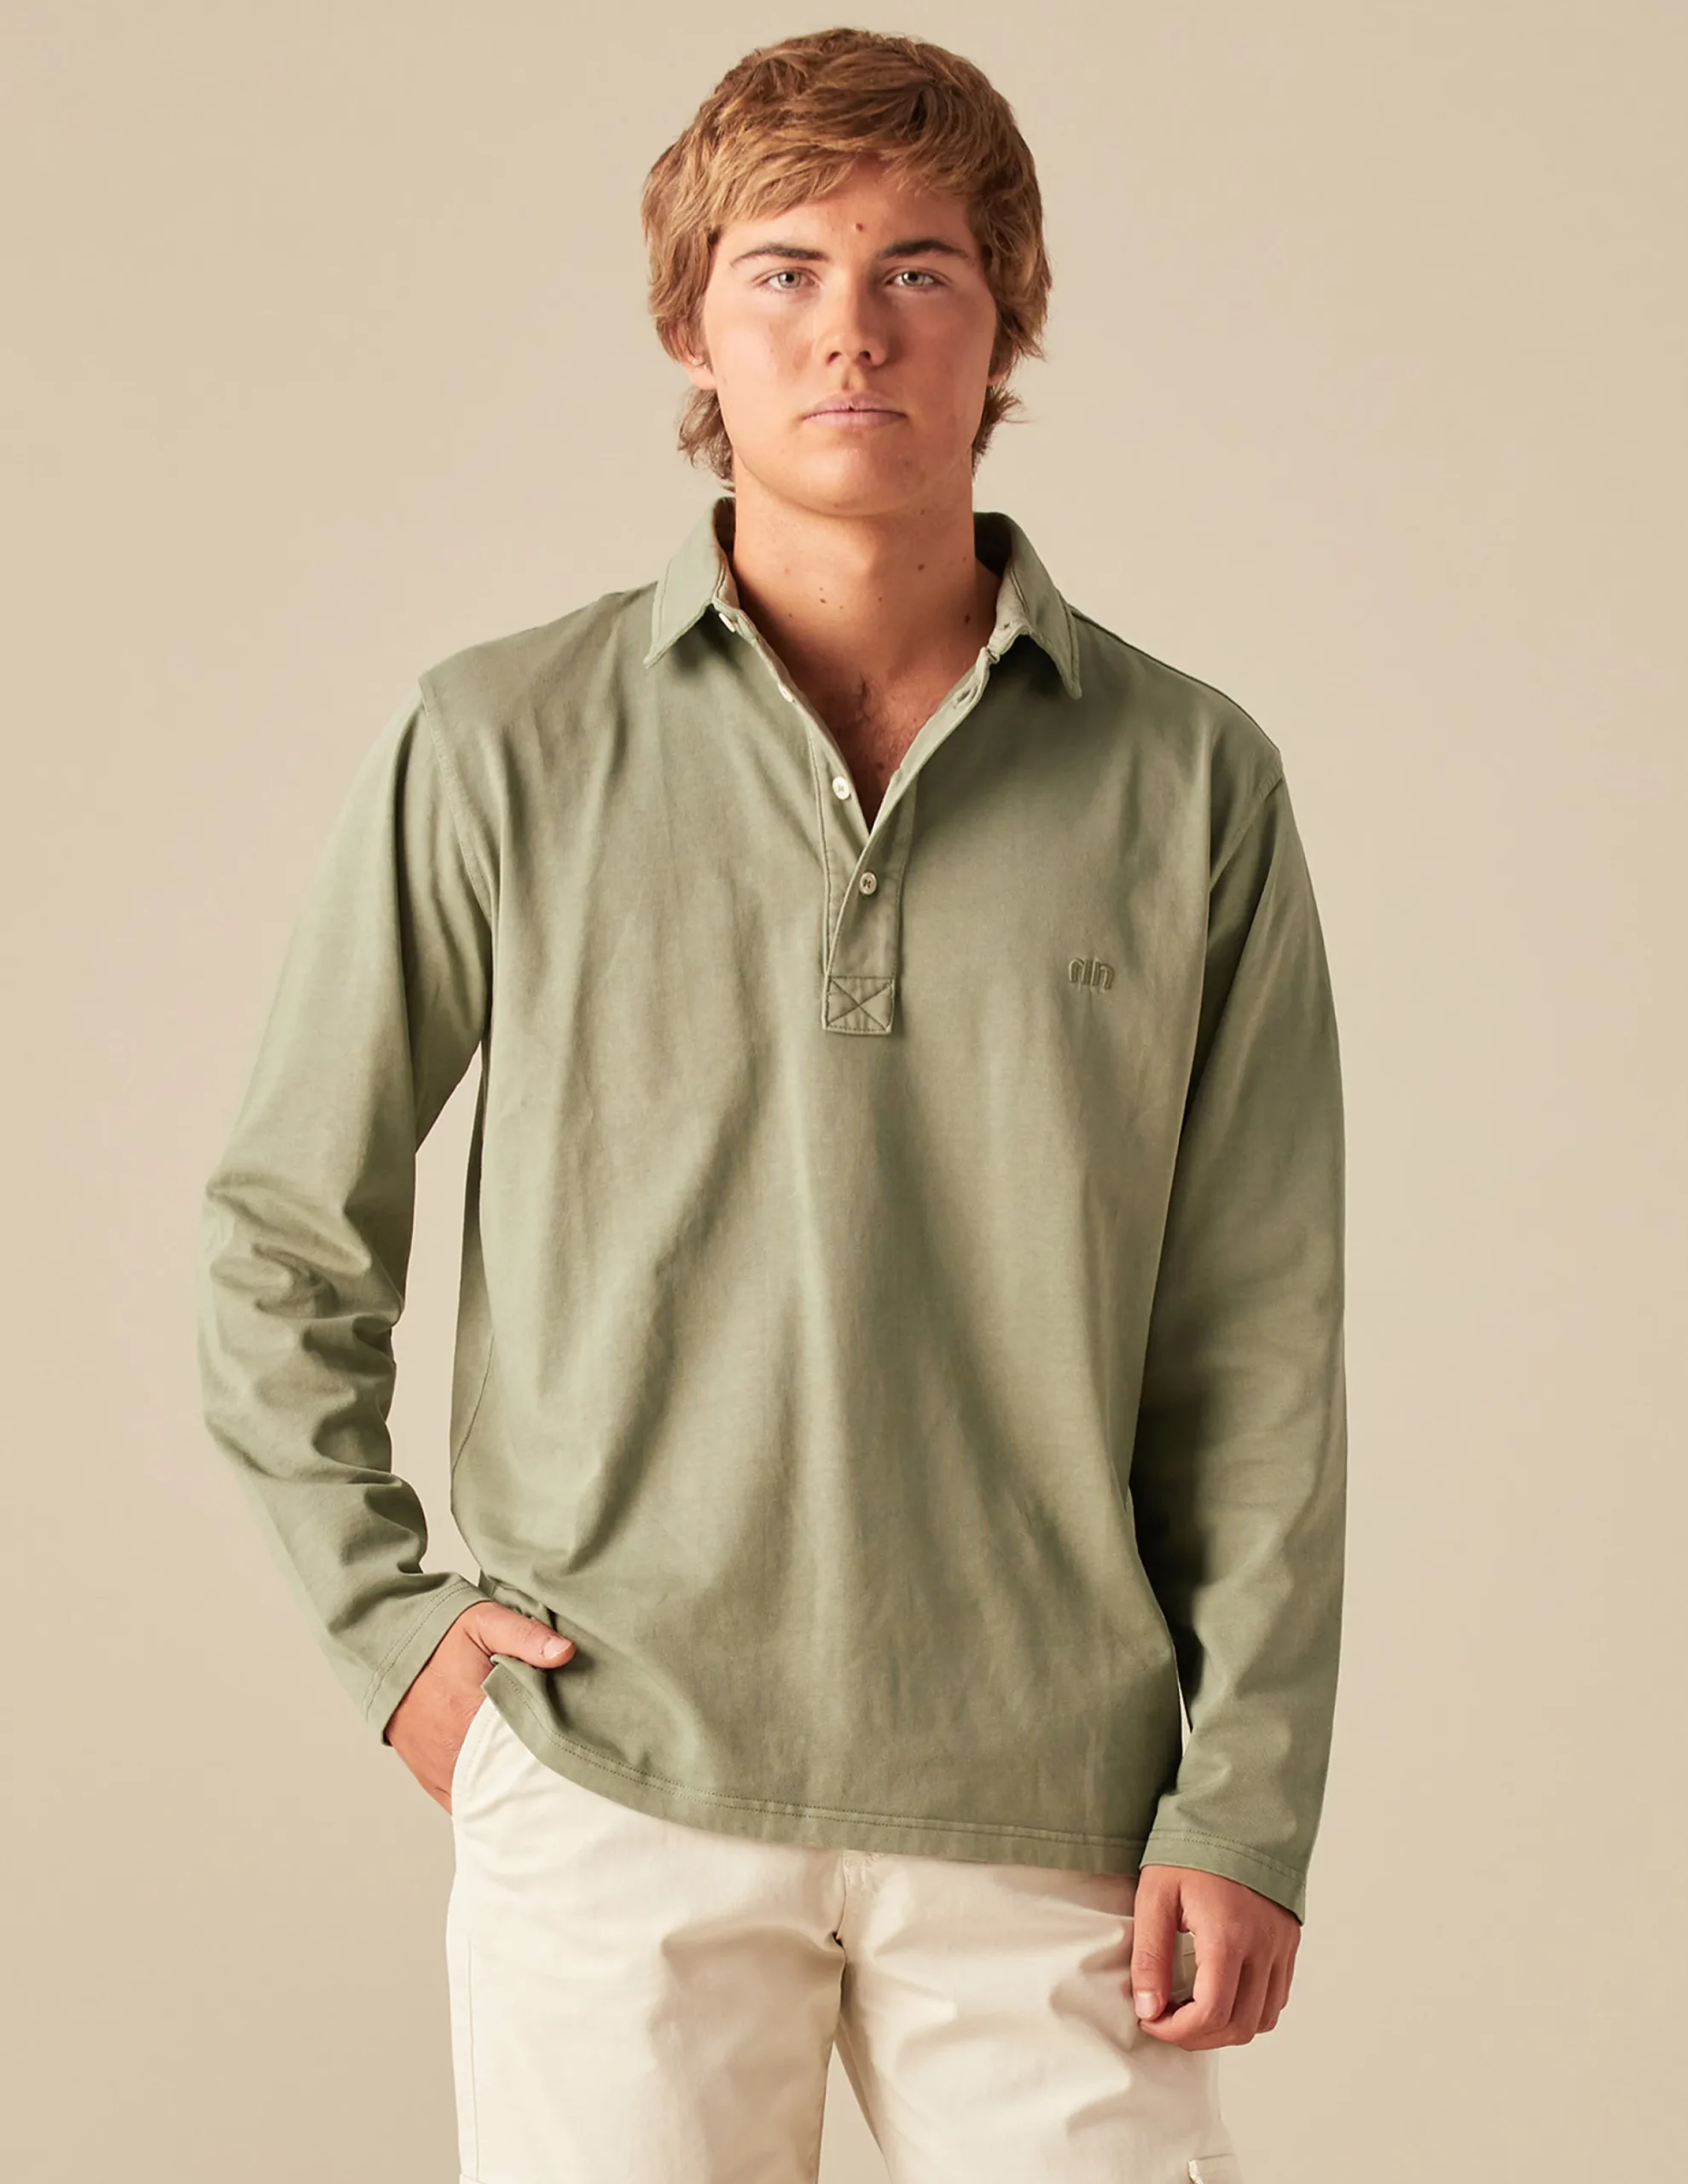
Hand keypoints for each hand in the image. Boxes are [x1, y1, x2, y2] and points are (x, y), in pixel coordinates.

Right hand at [383, 1600, 575, 1811]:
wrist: (387, 1646)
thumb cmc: (440, 1635)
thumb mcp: (486, 1622)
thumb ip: (526, 1636)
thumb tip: (566, 1652)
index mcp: (473, 1716)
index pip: (526, 1753)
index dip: (555, 1757)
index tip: (576, 1757)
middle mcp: (455, 1753)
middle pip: (509, 1785)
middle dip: (538, 1784)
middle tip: (567, 1779)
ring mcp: (441, 1771)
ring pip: (488, 1801)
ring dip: (512, 1796)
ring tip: (543, 1790)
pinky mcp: (430, 1779)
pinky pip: (464, 1806)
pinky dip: (488, 1804)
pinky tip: (510, 1797)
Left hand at [1128, 1863, 1299, 2047]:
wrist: (1233, 1814)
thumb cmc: (1191, 1850)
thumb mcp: (1155, 1897)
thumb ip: (1149, 1957)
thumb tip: (1148, 2010)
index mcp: (1228, 1936)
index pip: (1211, 2014)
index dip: (1176, 2031)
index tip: (1151, 2019)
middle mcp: (1263, 1946)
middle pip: (1238, 2026)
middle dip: (1197, 2036)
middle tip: (1166, 2019)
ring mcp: (1281, 1946)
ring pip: (1262, 2019)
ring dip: (1226, 2028)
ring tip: (1192, 2009)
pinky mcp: (1288, 1942)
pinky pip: (1277, 1997)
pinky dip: (1249, 2009)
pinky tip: (1220, 1993)